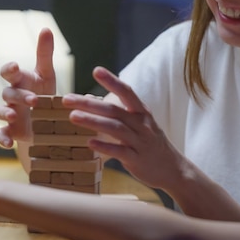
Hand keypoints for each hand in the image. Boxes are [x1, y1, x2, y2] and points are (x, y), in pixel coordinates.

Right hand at [0, 28, 56, 147]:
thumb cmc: (45, 95)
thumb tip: (46, 28)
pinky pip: (0, 135)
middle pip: (8, 92)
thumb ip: (45, 54)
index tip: (15, 68)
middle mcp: (11, 97)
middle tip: (34, 100)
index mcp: (20, 81)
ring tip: (13, 116)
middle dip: (18, 95)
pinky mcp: (10, 132)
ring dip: (4, 112)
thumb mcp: (47, 76)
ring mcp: (9, 115)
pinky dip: (1, 138)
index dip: (10, 69)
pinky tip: (8, 143)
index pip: (9, 72)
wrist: (45, 124)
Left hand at [62, 67, 184, 189]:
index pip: (126, 92)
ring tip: (73, 116)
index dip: (112, 81)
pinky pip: (120, 152)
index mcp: (141, 112)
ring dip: (93, 122)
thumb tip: (88, 99)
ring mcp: (140, 142)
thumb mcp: (137, 123)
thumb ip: (116, 111)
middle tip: (66, 99)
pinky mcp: (137, 160)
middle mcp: (141, 124)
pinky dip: (105, 147)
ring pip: (115, 129)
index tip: (96, 70)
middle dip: (89, 103)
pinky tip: (89, 143)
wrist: (172, 169)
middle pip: (114, 110)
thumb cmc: (149, 143)